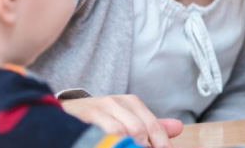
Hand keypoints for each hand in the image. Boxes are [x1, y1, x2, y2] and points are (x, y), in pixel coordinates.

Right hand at [61, 95, 182, 147]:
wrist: (66, 113)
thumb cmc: (100, 118)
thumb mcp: (127, 118)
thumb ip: (151, 125)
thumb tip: (178, 127)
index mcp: (130, 102)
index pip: (152, 125)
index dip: (161, 143)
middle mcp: (114, 102)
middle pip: (138, 130)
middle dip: (144, 146)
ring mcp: (97, 109)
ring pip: (121, 134)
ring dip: (128, 145)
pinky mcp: (82, 118)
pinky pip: (103, 135)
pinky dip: (111, 143)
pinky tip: (113, 145)